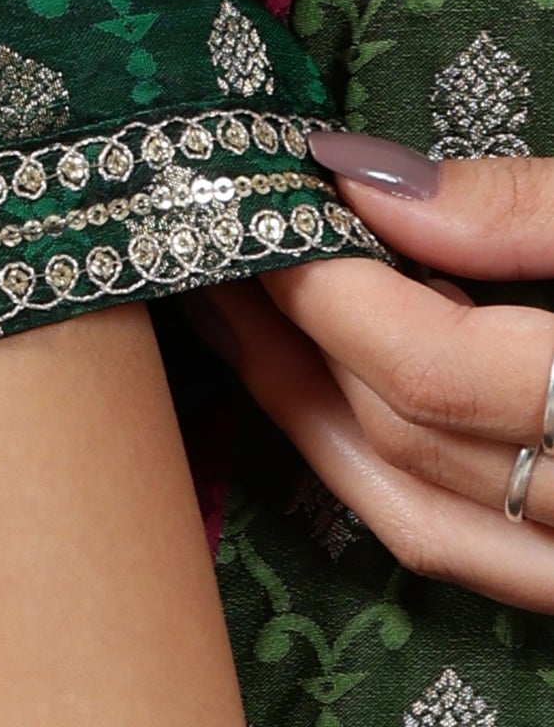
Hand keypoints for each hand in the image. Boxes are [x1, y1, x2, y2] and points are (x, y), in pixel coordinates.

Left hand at [188, 142, 553, 610]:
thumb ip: (518, 211)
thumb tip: (365, 182)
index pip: (426, 371)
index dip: (324, 288)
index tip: (258, 203)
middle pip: (398, 444)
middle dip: (287, 337)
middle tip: (210, 249)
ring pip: (413, 515)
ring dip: (305, 408)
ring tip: (229, 312)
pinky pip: (458, 546)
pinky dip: (375, 469)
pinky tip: (321, 388)